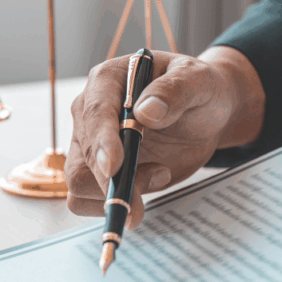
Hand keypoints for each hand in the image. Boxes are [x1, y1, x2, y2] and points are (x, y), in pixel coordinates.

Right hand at [66, 47, 264, 228]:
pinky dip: (118, 201)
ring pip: (79, 182)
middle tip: (152, 187)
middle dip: (111, 182)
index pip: (95, 114)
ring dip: (117, 192)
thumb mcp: (198, 81)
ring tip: (159, 175)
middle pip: (83, 156)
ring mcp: (90, 143)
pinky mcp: (98, 170)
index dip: (102, 142)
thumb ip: (175, 91)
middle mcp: (89, 112)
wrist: (203, 115)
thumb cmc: (198, 90)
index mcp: (107, 80)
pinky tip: (148, 184)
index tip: (115, 167)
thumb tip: (146, 111)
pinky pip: (88, 198)